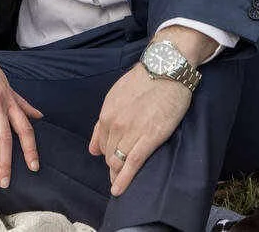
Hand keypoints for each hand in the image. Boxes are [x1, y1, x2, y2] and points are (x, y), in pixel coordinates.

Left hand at [88, 64, 192, 195]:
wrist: (166, 69)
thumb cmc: (144, 81)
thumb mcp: (116, 97)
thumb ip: (102, 123)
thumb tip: (92, 148)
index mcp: (106, 114)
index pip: (100, 144)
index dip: (106, 154)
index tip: (111, 160)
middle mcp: (115, 124)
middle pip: (108, 155)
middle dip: (112, 165)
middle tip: (118, 173)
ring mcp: (131, 132)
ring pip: (118, 162)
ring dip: (117, 174)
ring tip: (119, 183)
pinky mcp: (149, 138)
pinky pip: (132, 164)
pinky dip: (124, 180)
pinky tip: (118, 190)